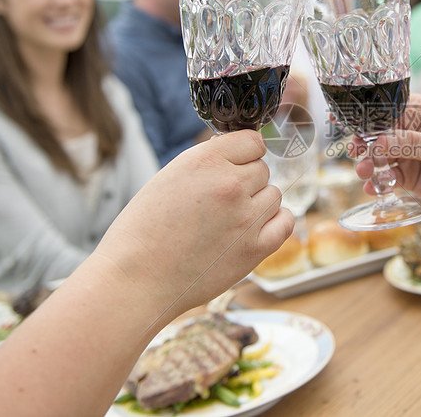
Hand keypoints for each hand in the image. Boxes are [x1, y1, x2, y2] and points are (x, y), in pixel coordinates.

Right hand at [96, 130, 292, 318]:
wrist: (136, 279)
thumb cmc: (143, 232)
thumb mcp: (169, 178)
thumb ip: (207, 164)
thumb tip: (235, 155)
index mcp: (205, 160)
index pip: (252, 141)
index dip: (242, 155)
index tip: (233, 167)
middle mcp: (230, 183)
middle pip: (262, 170)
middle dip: (246, 182)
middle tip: (220, 203)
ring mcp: (246, 216)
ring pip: (273, 195)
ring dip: (257, 204)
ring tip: (228, 221)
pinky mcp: (255, 248)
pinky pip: (285, 222)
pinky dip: (275, 223)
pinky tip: (255, 229)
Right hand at [351, 94, 420, 214]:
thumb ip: (408, 143)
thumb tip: (378, 141)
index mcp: (420, 112)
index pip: (386, 110)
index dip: (366, 116)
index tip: (345, 121)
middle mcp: (411, 132)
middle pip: (377, 134)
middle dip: (363, 144)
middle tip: (356, 154)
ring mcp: (410, 155)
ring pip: (379, 157)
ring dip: (368, 165)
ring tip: (365, 173)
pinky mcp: (411, 177)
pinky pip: (387, 177)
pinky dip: (378, 182)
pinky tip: (374, 188)